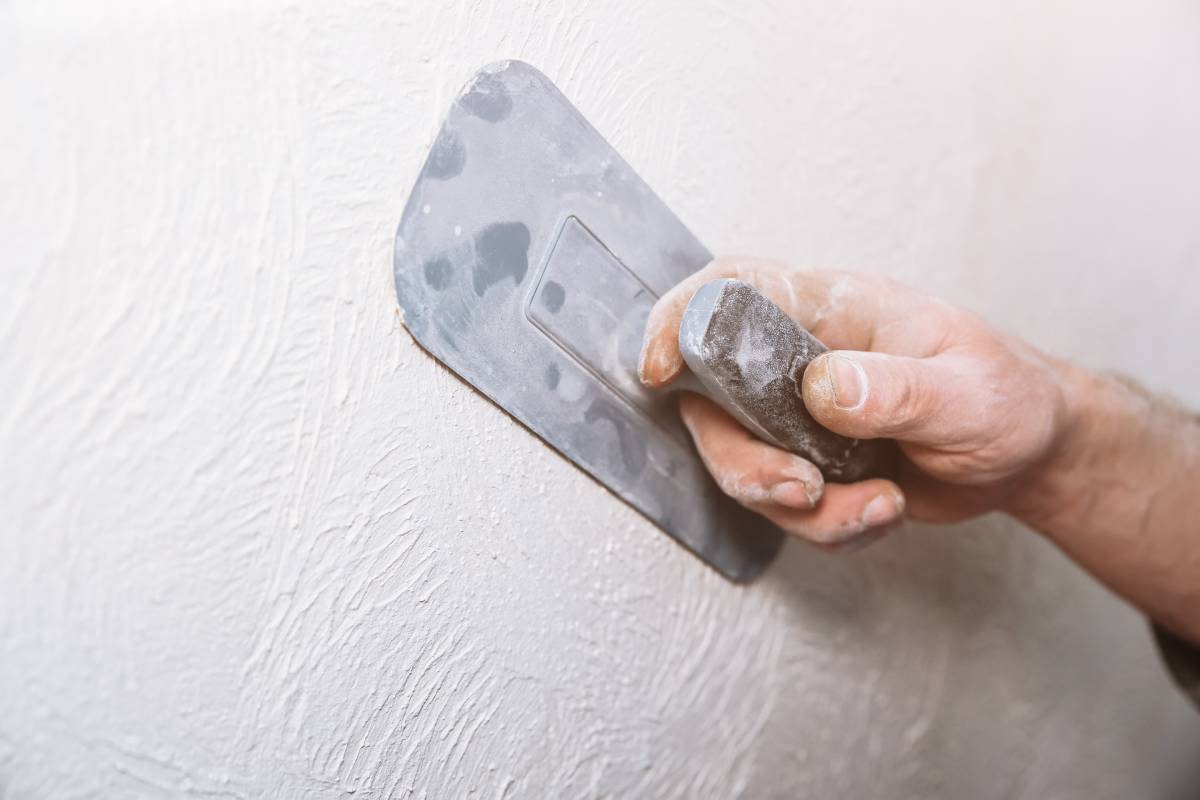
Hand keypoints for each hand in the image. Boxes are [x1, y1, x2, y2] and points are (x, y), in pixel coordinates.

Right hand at [639, 258, 1071, 549]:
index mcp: (833, 310)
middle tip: (804, 489)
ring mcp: (798, 416)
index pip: (734, 290)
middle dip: (744, 462)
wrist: (1029, 452)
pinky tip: (883, 509)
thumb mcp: (969, 392)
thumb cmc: (1007, 397)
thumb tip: (823, 387)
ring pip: (742, 465)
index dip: (682, 317)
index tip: (659, 365)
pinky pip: (785, 508)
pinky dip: (830, 526)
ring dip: (800, 507)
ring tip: (877, 505)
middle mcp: (800, 359)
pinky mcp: (809, 463)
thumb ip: (895, 389)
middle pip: (713, 402)